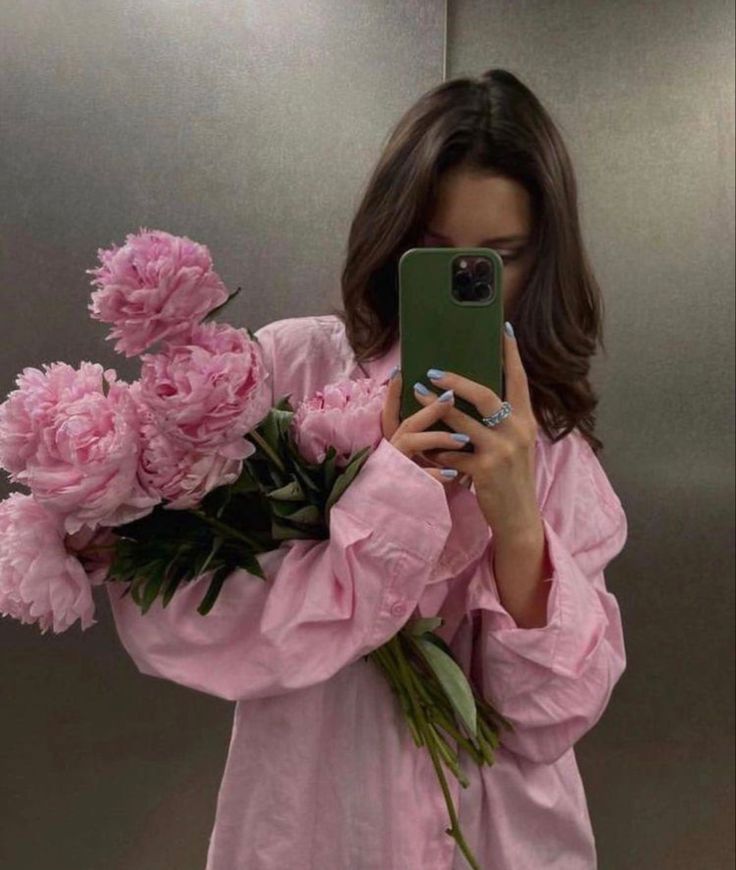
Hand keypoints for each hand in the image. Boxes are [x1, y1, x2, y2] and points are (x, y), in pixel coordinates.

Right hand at [381, 370, 468, 485]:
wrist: (414, 517)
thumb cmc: (428, 480)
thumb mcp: (429, 453)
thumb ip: (434, 431)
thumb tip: (455, 403)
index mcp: (399, 440)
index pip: (392, 412)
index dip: (393, 393)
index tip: (400, 373)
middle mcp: (395, 450)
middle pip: (408, 423)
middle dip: (430, 409)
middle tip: (451, 397)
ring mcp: (399, 468)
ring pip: (411, 444)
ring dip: (438, 438)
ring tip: (463, 438)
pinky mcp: (406, 489)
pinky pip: (420, 478)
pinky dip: (436, 473)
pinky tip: (453, 473)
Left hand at [411, 325, 541, 538]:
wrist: (519, 518)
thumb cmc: (512, 478)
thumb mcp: (516, 445)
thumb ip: (502, 422)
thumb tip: (477, 396)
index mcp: (525, 420)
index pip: (519, 380)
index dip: (512, 354)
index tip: (504, 329)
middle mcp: (517, 430)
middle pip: (484, 394)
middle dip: (456, 380)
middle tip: (432, 371)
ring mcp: (501, 450)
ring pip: (462, 421)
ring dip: (435, 407)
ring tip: (417, 394)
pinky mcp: (484, 469)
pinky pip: (452, 452)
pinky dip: (437, 448)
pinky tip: (425, 445)